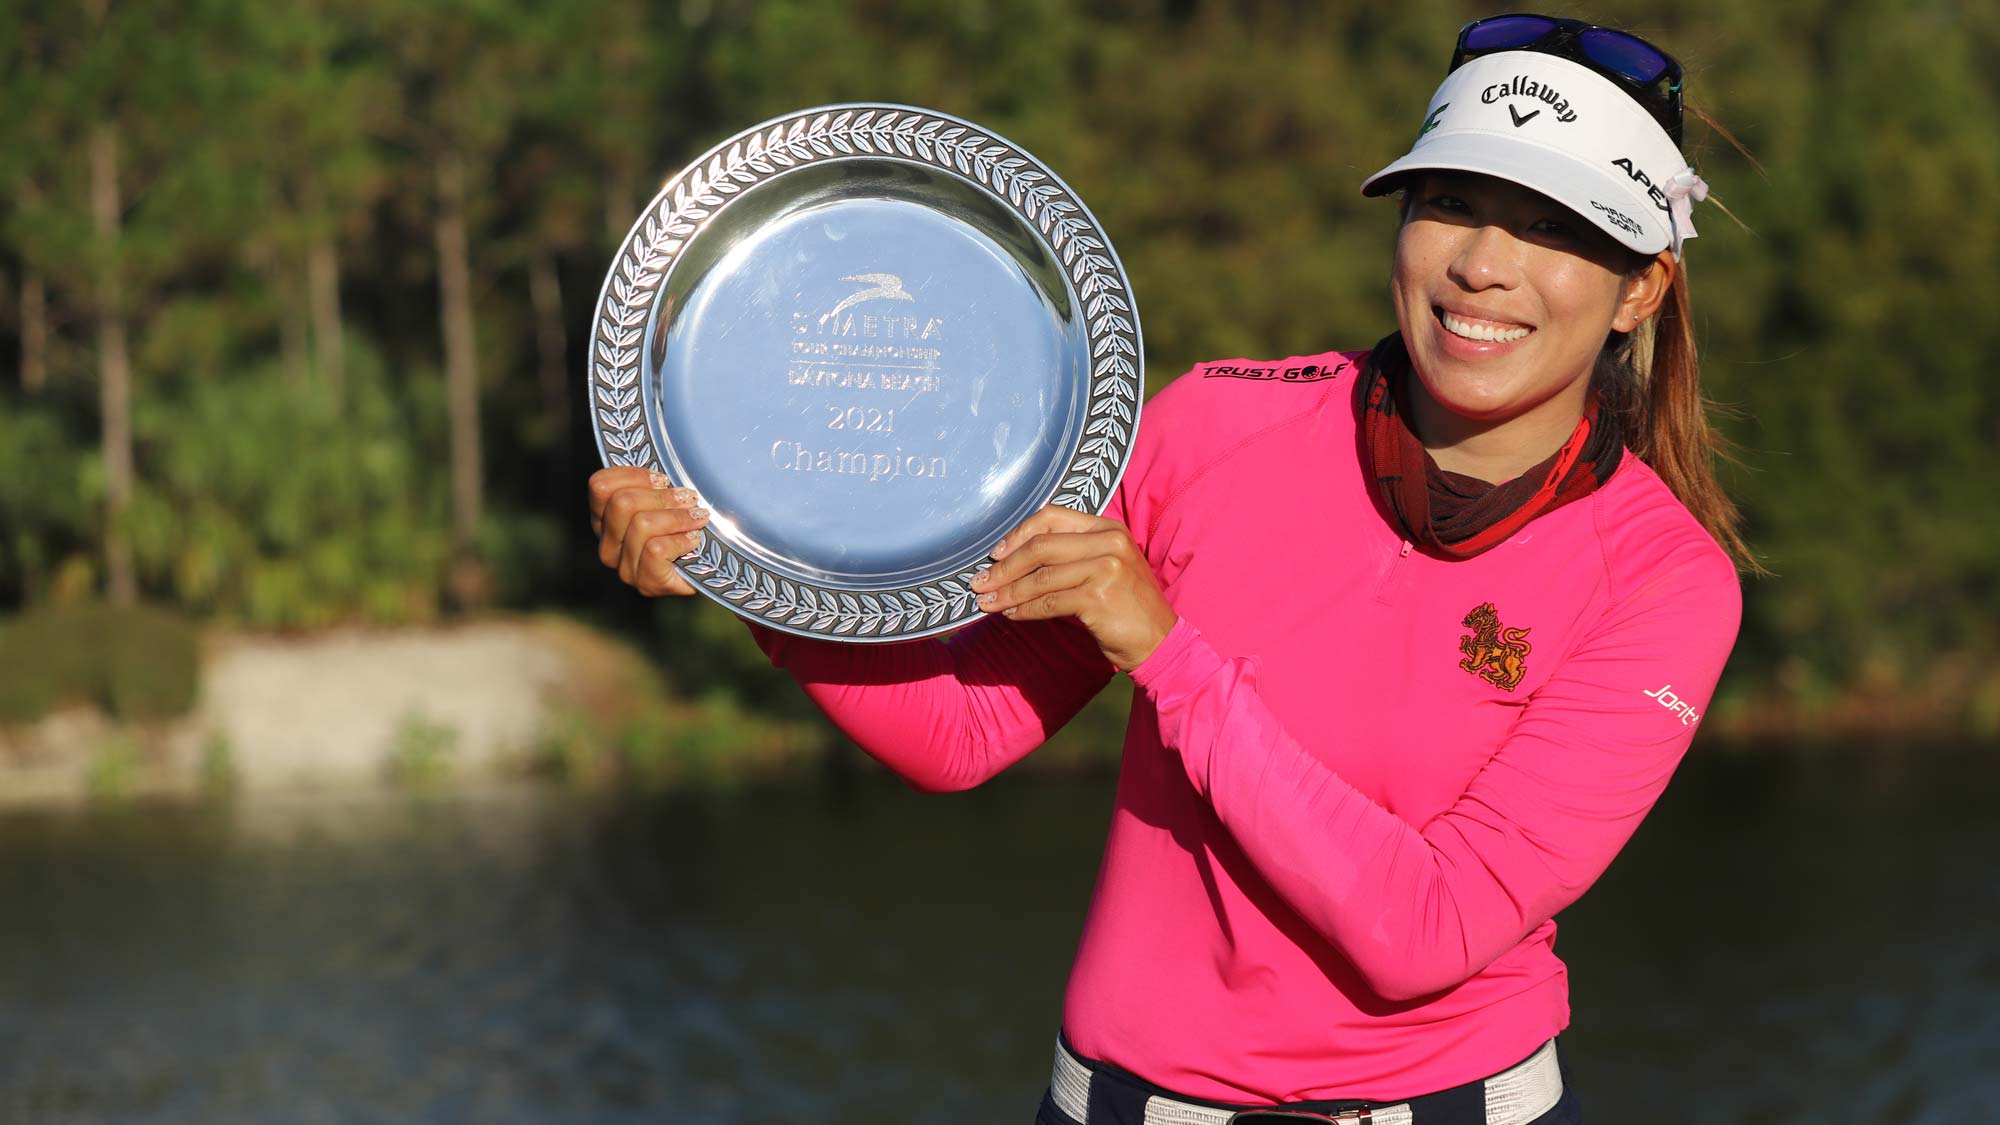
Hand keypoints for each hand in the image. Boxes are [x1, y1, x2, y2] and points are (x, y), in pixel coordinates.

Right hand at [587, 466, 710, 596]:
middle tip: (688, 499)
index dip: (635, 475)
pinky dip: (681, 540)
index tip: (664, 479)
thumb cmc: (689, 528)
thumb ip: (657, 483)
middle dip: (662, 497)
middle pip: (622, 503)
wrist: (713, 572)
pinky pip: (656, 549)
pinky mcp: (645, 583)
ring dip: (678, 517)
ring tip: (697, 518)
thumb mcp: (668, 499)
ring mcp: (624, 567)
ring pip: (642, 524)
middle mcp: (608, 545)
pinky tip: (694, 540)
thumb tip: (667, 457)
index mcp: (605, 519)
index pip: (600, 485)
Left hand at [969, 504, 1176, 670]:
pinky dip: (1024, 609)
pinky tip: (1011, 615)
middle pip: (1041, 546)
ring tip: (987, 602)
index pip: (1053, 517)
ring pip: (1041, 576)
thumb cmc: (1127, 606)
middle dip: (1004, 565)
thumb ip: (1073, 553)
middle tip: (979, 581)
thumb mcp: (1107, 567)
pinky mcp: (1099, 597)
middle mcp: (1109, 542)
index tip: (995, 552)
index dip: (1019, 533)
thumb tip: (1017, 554)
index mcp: (1109, 528)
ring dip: (1008, 591)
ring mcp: (1106, 568)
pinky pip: (1049, 602)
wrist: (1160, 641)